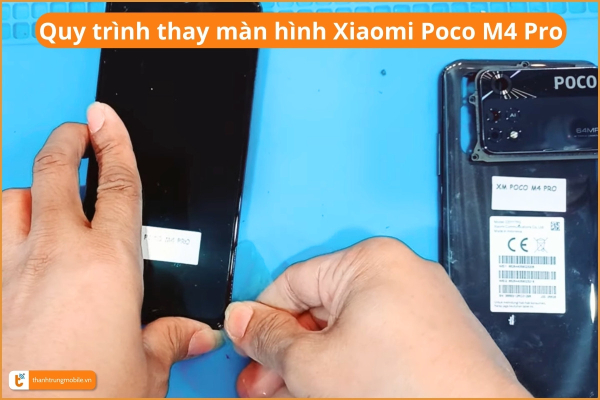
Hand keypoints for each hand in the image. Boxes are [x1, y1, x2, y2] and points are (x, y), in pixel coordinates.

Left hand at [2, 103, 221, 396]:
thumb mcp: (145, 372)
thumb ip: (169, 340)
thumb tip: (195, 334)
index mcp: (109, 265)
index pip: (118, 183)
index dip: (115, 143)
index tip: (106, 119)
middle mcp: (55, 256)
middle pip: (54, 171)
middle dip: (65, 140)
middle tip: (76, 131)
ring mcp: (9, 273)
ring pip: (10, 200)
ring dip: (28, 189)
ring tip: (42, 193)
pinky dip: (2, 230)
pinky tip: (13, 243)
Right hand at [224, 238, 530, 397]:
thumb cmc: (412, 391)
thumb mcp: (314, 365)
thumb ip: (269, 338)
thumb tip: (243, 319)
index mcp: (370, 261)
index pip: (291, 282)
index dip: (260, 319)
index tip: (245, 346)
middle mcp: (400, 272)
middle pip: (319, 309)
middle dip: (286, 352)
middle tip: (263, 383)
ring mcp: (421, 303)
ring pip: (346, 330)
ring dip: (313, 364)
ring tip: (291, 394)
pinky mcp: (433, 334)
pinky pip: (375, 342)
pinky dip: (348, 366)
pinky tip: (328, 391)